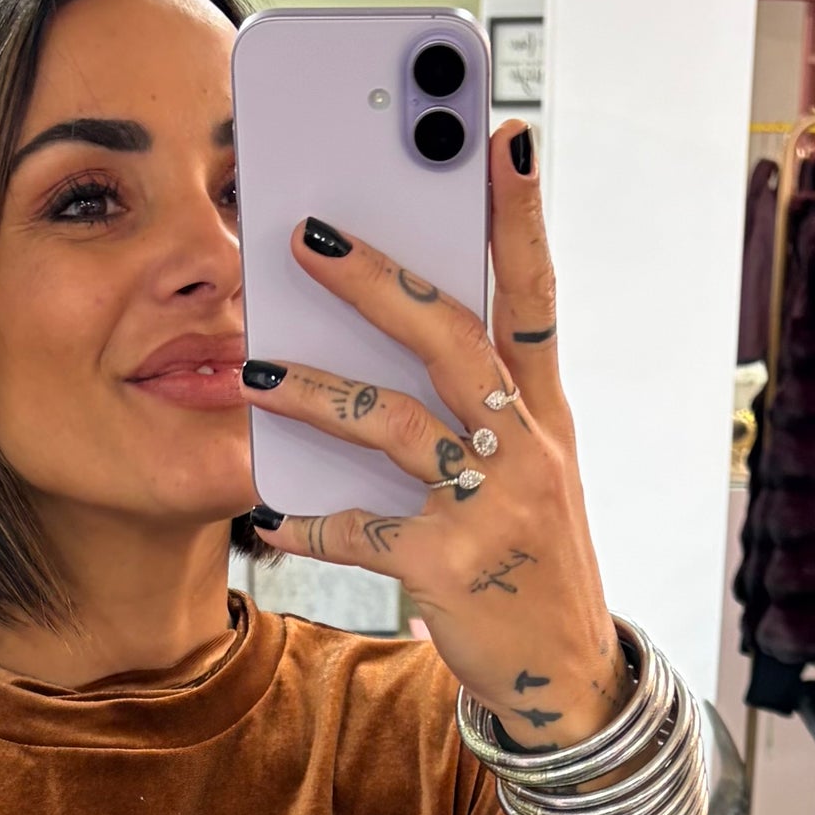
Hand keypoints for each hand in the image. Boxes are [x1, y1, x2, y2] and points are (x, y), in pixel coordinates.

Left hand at [243, 120, 629, 753]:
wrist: (565, 679)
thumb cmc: (528, 560)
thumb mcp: (528, 471)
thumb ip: (477, 405)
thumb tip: (391, 330)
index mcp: (543, 412)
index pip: (535, 295)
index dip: (522, 216)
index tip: (503, 136)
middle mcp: (528, 446)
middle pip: (451, 337)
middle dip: (377, 279)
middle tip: (305, 234)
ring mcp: (494, 504)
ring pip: (395, 424)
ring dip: (313, 393)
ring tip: (249, 372)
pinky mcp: (450, 564)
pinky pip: (361, 528)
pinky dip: (308, 520)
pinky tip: (266, 517)